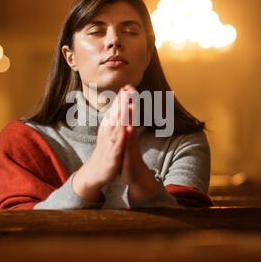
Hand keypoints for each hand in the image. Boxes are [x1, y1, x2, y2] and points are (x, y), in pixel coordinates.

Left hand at [118, 85, 160, 200]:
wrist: (134, 175)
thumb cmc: (129, 156)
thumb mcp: (126, 140)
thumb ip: (127, 127)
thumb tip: (126, 115)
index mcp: (128, 131)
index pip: (127, 113)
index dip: (127, 100)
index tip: (126, 85)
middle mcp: (131, 135)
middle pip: (131, 116)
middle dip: (131, 102)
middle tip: (130, 87)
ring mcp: (132, 144)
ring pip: (132, 127)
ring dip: (132, 116)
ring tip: (131, 103)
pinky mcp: (130, 153)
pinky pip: (130, 143)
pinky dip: (130, 135)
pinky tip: (130, 127)